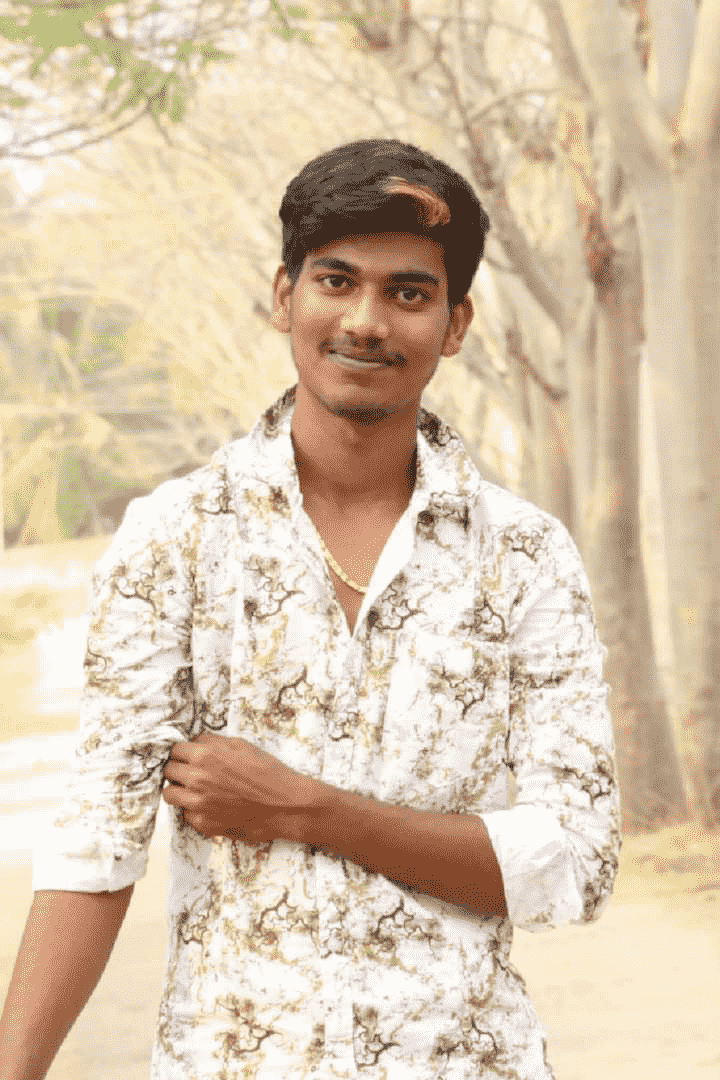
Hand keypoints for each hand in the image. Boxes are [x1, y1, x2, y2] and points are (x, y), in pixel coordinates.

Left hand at [162, 732, 317, 843]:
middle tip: (193, 771)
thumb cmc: (267, 772)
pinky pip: (186, 813)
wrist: (284, 805)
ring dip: (180, 789)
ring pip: (170, 795)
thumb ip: (213, 742)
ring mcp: (198, 804)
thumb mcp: (241, 745)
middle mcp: (196, 780)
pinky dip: (194, 808)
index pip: (175, 751)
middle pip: (169, 771)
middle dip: (179, 769)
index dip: (183, 752)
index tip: (189, 756)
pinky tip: (211, 804)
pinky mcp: (203, 823)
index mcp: (204, 756)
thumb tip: (196, 742)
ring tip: (196, 789)